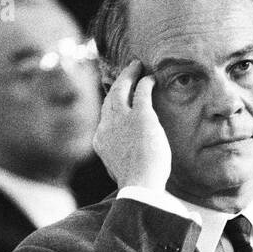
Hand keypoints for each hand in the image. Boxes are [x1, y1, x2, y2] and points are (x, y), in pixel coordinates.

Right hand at [93, 59, 171, 190]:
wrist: (139, 184)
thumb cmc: (135, 184)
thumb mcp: (119, 171)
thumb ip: (119, 161)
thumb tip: (121, 165)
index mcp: (101, 141)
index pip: (104, 117)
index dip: (111, 105)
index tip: (117, 98)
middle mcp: (107, 126)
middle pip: (110, 98)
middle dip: (118, 84)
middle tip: (127, 74)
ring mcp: (123, 119)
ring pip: (122, 89)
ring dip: (129, 76)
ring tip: (136, 67)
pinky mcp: (141, 116)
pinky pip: (141, 92)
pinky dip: (145, 82)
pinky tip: (151, 78)